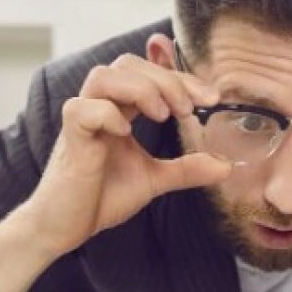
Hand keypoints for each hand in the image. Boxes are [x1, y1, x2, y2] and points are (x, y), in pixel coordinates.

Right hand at [20, 44, 231, 256]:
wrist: (66, 226)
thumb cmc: (101, 196)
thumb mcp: (154, 179)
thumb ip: (186, 168)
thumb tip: (225, 166)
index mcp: (119, 109)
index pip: (150, 74)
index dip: (181, 78)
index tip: (210, 98)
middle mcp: (99, 106)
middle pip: (128, 65)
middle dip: (165, 79)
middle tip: (189, 107)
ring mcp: (82, 119)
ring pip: (104, 76)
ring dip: (140, 89)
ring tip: (163, 114)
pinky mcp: (70, 138)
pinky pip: (83, 109)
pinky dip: (108, 114)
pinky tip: (126, 133)